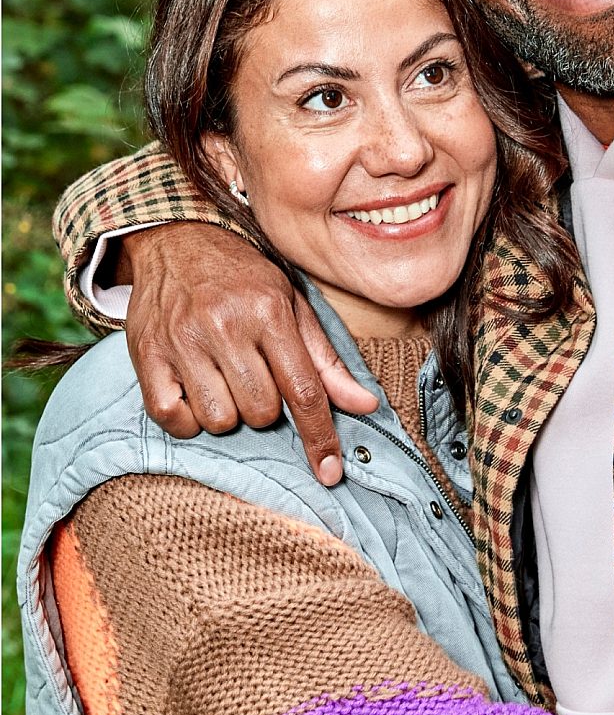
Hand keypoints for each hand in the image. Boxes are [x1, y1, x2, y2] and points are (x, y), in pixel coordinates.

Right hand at [123, 223, 377, 483]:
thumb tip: (366, 406)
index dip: (320, 437)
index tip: (331, 473)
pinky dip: (187, 418)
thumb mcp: (292, 305)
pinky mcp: (147, 354)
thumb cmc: (243, 278)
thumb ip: (326, 360)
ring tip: (225, 380)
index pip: (304, 390)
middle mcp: (226, 326)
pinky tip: (194, 391)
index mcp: (270, 312)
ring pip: (219, 421)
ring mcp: (183, 340)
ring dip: (228, 413)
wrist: (176, 241)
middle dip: (266, 409)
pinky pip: (172, 417)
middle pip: (261, 412)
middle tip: (255, 377)